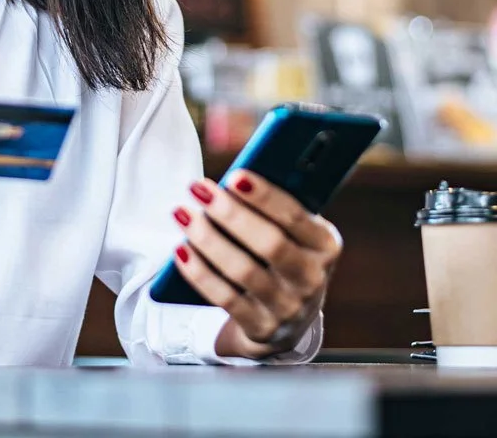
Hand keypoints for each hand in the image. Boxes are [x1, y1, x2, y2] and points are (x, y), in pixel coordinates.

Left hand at [170, 170, 342, 359]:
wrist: (289, 315)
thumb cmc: (281, 253)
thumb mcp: (290, 230)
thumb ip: (270, 207)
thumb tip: (230, 181)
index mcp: (325, 244)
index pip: (295, 217)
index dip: (264, 196)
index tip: (234, 176)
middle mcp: (312, 278)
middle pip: (270, 244)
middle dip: (230, 213)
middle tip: (197, 188)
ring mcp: (289, 307)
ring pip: (244, 271)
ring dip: (208, 239)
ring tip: (182, 213)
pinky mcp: (262, 328)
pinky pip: (226, 298)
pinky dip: (200, 273)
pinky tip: (181, 250)